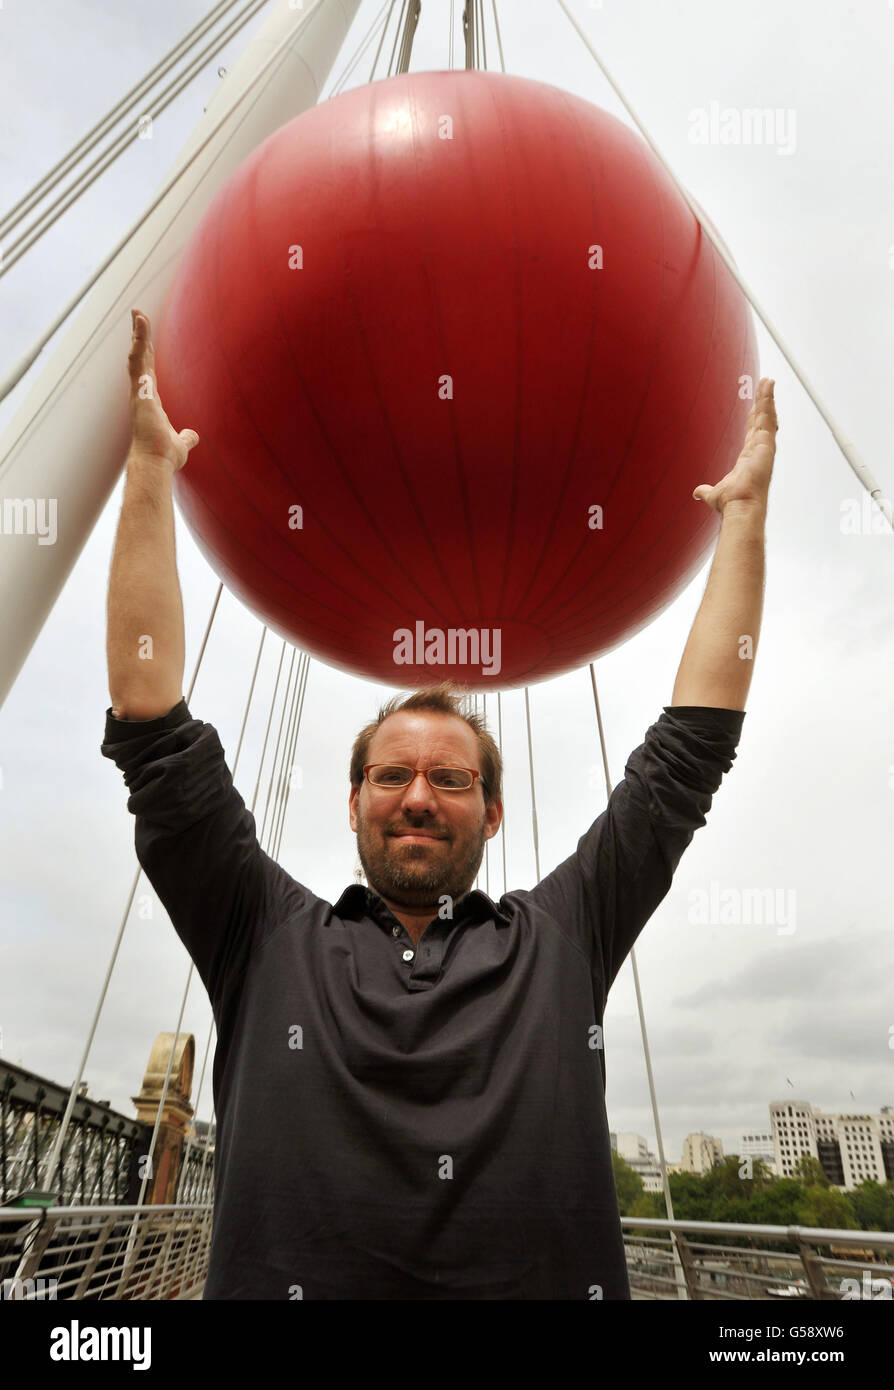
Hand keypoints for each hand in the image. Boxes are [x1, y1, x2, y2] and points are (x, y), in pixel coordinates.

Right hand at [127, 308, 198, 471]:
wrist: (157, 463)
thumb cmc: (164, 456)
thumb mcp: (181, 443)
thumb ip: (187, 437)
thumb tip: (193, 436)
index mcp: (150, 401)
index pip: (147, 371)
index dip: (146, 353)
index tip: (144, 337)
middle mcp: (142, 393)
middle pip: (140, 358)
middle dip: (138, 336)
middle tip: (137, 314)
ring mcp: (139, 391)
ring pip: (137, 356)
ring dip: (138, 334)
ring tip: (138, 313)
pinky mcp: (140, 391)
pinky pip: (138, 362)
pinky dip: (139, 343)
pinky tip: (140, 327)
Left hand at [692, 377, 777, 513]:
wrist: (739, 506)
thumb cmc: (730, 503)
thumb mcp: (713, 494)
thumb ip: (706, 491)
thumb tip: (697, 493)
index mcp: (748, 459)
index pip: (753, 434)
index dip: (755, 420)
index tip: (756, 408)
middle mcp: (758, 450)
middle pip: (761, 421)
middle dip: (763, 403)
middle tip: (765, 386)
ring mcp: (764, 446)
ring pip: (767, 416)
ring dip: (767, 398)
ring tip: (768, 380)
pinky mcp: (767, 442)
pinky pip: (768, 416)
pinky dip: (769, 400)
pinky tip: (769, 385)